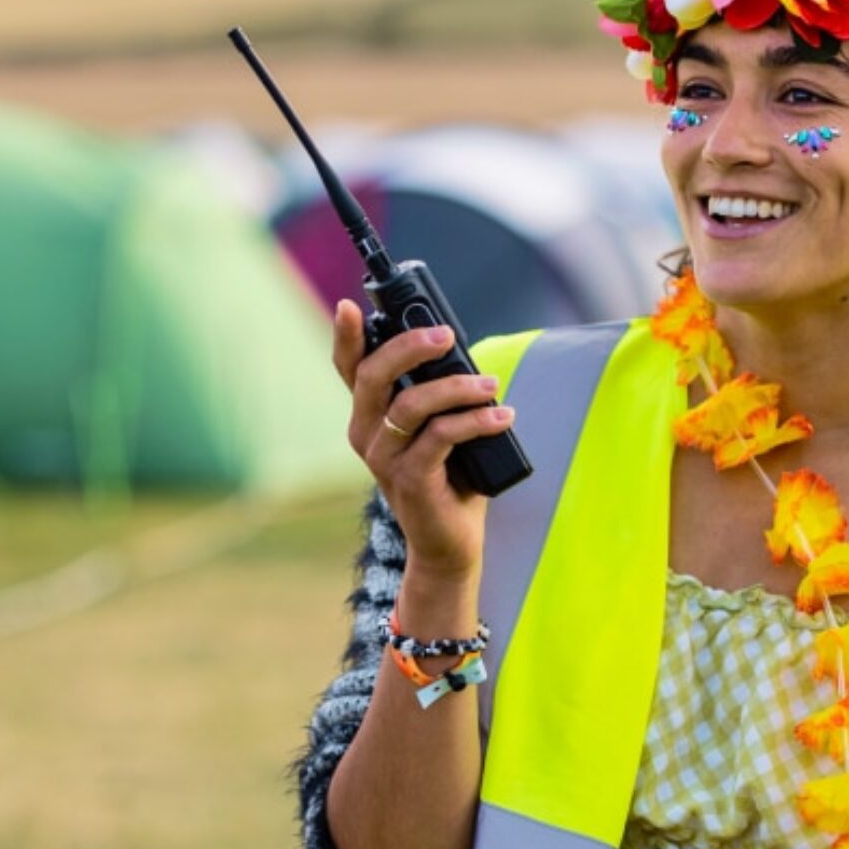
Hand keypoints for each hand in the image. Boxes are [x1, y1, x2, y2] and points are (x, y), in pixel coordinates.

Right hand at [333, 300, 512, 578]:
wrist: (449, 542)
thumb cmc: (449, 476)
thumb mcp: (439, 426)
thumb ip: (439, 393)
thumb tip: (459, 352)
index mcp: (370, 416)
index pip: (350, 369)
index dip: (345, 336)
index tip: (349, 305)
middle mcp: (366, 435)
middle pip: (373, 377)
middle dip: (410, 348)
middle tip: (446, 336)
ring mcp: (384, 460)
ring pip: (411, 405)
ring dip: (457, 387)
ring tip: (492, 386)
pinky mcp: (410, 480)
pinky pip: (440, 436)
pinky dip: (476, 421)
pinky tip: (503, 417)